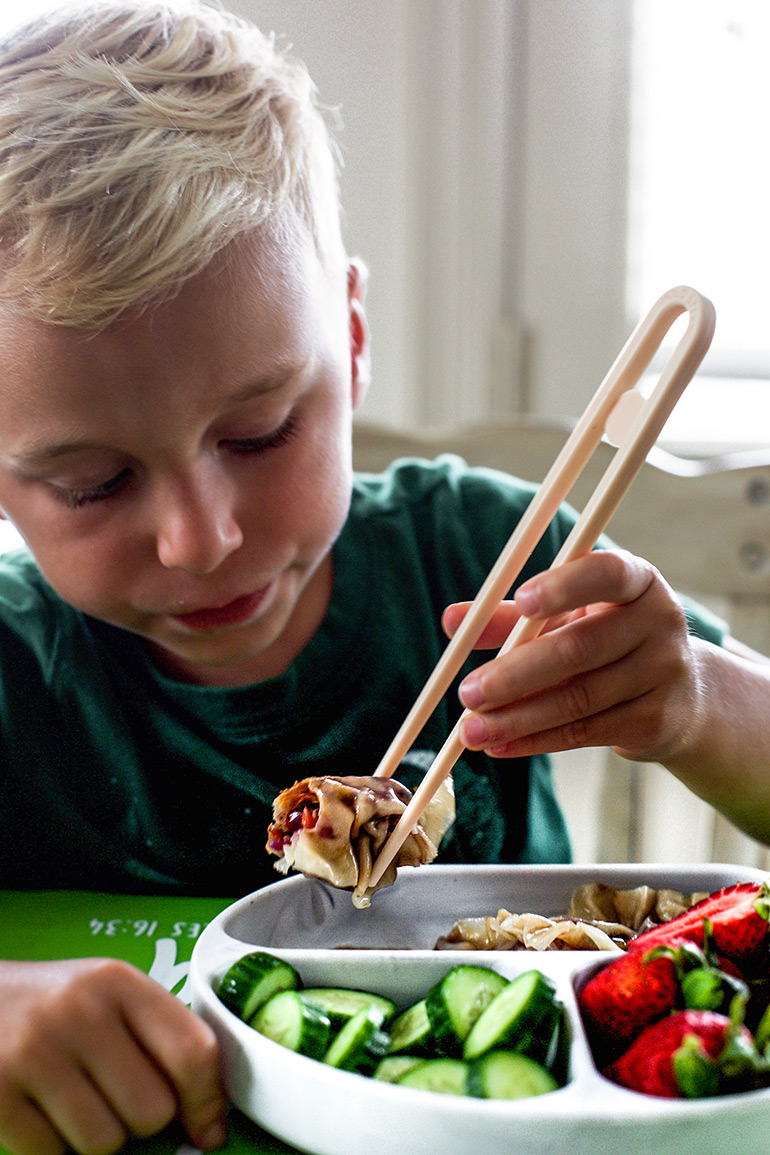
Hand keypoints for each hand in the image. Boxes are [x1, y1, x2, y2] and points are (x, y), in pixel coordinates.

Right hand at [0, 957, 226, 1154]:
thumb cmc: (54, 1004)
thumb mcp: (107, 995)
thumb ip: (156, 1036)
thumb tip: (206, 1117)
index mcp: (118, 982)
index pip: (191, 1050)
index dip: (208, 1101)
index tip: (207, 1130)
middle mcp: (80, 1012)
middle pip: (153, 1111)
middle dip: (141, 1119)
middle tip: (115, 1096)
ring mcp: (35, 1053)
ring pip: (106, 1141)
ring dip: (97, 1136)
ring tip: (74, 1098)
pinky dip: (53, 1147)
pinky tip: (42, 1110)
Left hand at [444, 550, 703, 764]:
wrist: (680, 693)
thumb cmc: (606, 637)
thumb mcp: (568, 617)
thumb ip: (512, 616)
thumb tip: (453, 620)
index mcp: (638, 582)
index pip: (607, 574)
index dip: (565, 587)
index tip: (522, 601)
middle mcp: (659, 622)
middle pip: (581, 648)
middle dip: (517, 672)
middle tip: (468, 692)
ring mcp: (663, 674)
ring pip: (579, 698)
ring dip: (517, 717)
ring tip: (469, 729)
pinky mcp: (655, 721)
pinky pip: (585, 732)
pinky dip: (535, 740)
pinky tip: (499, 745)